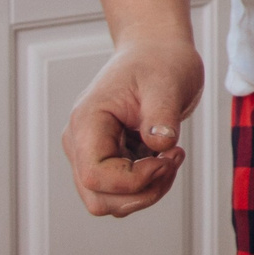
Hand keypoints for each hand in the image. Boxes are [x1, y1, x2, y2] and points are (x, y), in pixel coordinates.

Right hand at [63, 37, 204, 216]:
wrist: (157, 51)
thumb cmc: (160, 62)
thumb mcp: (167, 83)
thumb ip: (161, 115)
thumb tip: (160, 145)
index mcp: (87, 122)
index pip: (95, 175)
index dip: (134, 180)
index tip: (167, 157)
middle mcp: (80, 141)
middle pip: (98, 199)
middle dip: (143, 192)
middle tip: (173, 160)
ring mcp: (91, 153)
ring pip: (110, 202)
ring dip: (147, 192)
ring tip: (172, 157)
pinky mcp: (107, 159)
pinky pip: (122, 192)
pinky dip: (148, 185)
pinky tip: (166, 156)